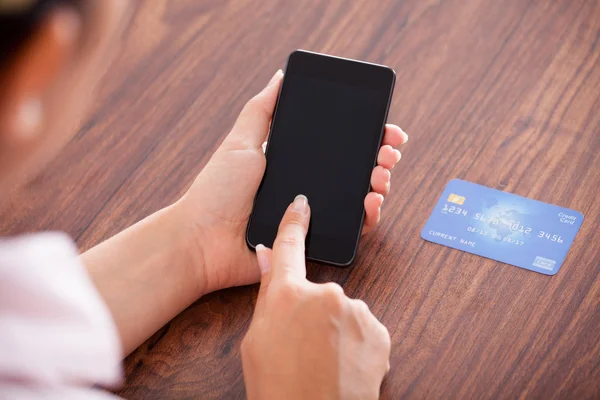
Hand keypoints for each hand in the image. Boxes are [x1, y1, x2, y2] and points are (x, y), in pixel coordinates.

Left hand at [177, 70, 407, 293]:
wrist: (203, 240)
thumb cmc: (217, 191)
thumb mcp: (240, 142)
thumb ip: (261, 110)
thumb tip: (280, 77)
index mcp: (294, 162)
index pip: (338, 146)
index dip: (365, 137)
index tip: (384, 128)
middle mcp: (308, 187)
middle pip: (356, 170)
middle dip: (380, 157)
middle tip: (388, 151)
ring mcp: (314, 215)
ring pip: (359, 198)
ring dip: (379, 183)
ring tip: (381, 174)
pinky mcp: (315, 241)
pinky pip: (351, 229)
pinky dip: (368, 216)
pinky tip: (371, 201)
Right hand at [241, 195, 390, 399]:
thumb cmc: (279, 387)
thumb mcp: (256, 342)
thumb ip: (267, 295)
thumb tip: (267, 257)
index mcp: (288, 294)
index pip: (290, 246)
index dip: (294, 222)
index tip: (302, 204)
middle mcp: (325, 294)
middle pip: (317, 292)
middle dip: (312, 313)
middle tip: (303, 347)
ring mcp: (356, 311)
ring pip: (343, 311)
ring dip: (336, 330)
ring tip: (325, 363)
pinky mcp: (379, 330)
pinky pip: (364, 327)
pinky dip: (356, 343)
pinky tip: (345, 365)